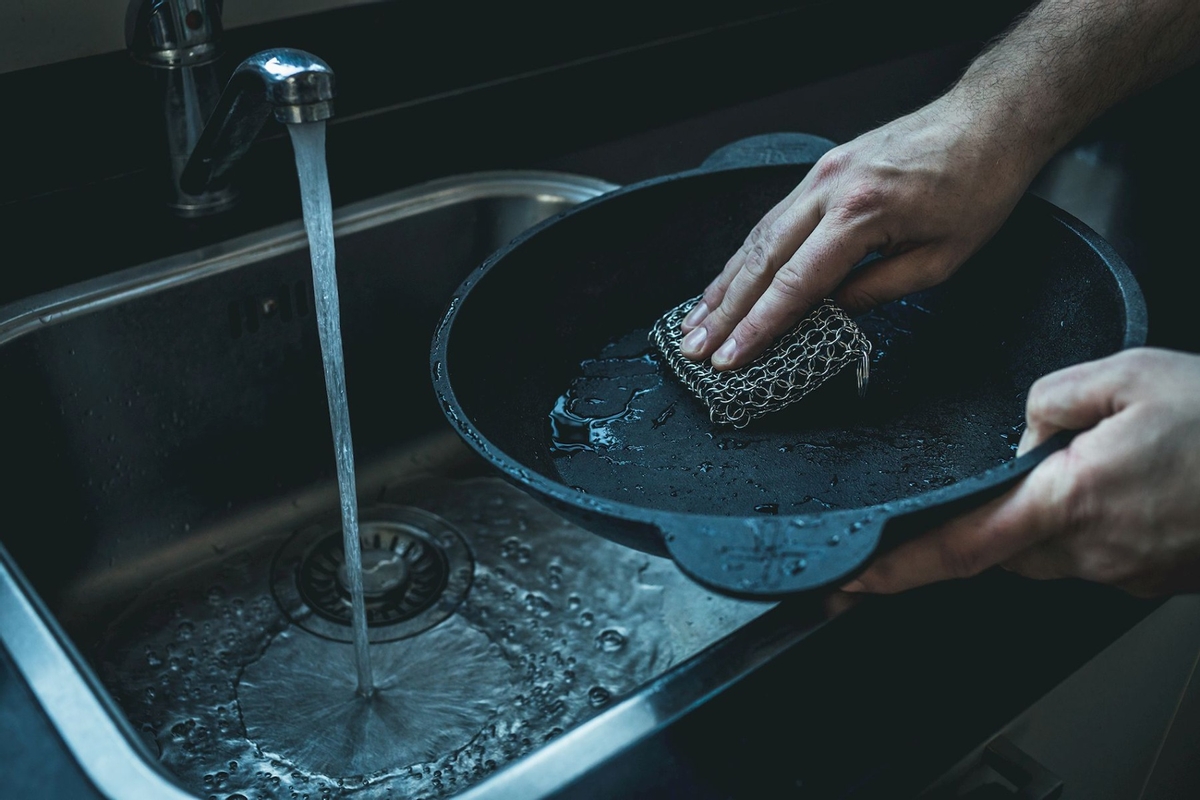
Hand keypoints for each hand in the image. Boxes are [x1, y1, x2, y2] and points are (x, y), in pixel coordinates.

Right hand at [679, 95, 1037, 369]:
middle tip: (694, 350)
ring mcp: (819, 175)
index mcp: (861, 212)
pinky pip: (771, 219)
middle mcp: (829, 189)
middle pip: (761, 261)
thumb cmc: (978, 186)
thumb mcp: (941, 258)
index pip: (795, 284)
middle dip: (724, 312)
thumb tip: (830, 317)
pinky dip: (744, 255)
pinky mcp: (820, 171)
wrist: (988, 119)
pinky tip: (727, 281)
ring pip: (756, 238)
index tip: (730, 359)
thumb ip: (878, 290)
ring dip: (723, 285)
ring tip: (695, 322)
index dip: (759, 328)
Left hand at [842, 348, 1199, 597]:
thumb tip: (1022, 426)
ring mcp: (1123, 572)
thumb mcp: (1130, 376)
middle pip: (998, 550)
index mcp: (1071, 501)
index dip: (898, 568)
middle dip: (981, 522)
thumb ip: (1053, 398)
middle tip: (992, 483)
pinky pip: (1089, 556)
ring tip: (1083, 470)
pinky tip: (1118, 487)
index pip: (959, 547)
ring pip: (1044, 554)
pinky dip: (1081, 526)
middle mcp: (1091, 550)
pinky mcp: (1150, 579)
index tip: (852, 581)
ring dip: (1036, 520)